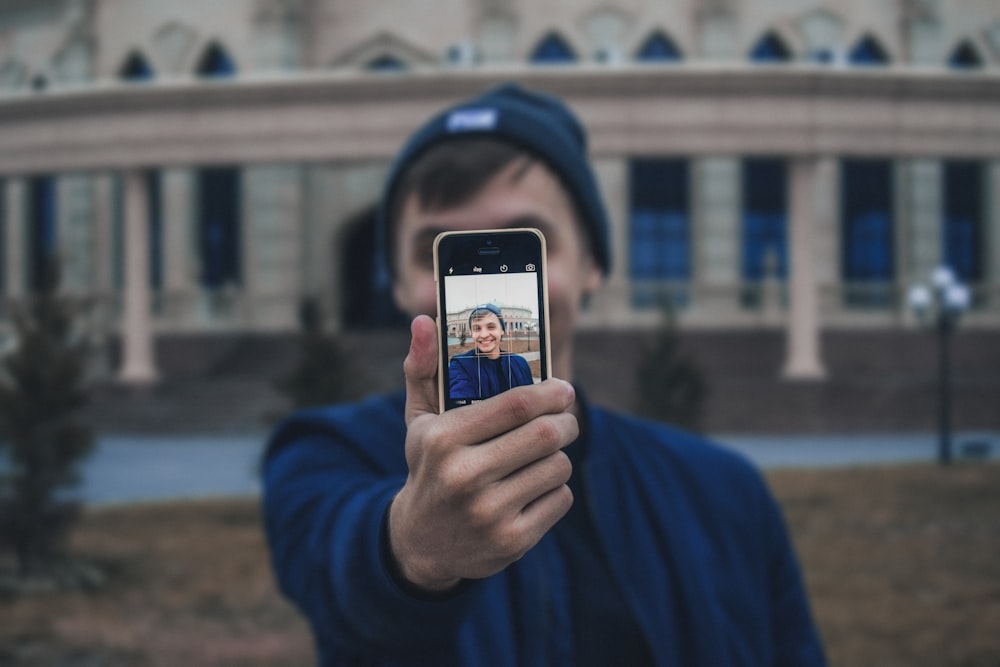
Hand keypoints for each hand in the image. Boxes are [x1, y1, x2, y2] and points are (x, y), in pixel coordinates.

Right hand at [388, 315, 576, 591]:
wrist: (421, 542)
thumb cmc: (429, 466)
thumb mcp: (419, 420)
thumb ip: (423, 368)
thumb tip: (424, 320)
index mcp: (443, 439)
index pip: (516, 404)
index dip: (551, 392)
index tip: (564, 388)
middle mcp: (464, 476)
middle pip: (545, 435)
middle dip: (565, 421)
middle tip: (566, 418)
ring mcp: (489, 513)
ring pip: (557, 466)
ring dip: (558, 456)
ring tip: (543, 454)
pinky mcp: (512, 540)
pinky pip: (560, 499)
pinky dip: (555, 488)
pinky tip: (534, 487)